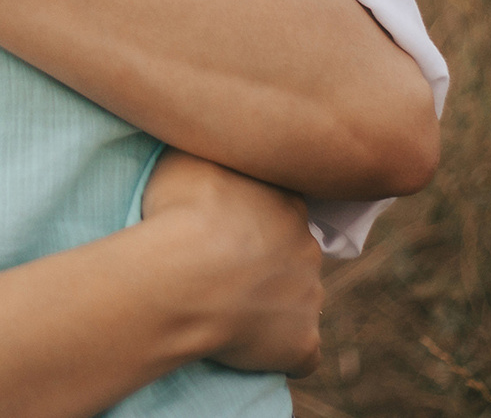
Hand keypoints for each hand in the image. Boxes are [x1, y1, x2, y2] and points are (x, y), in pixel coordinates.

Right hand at [139, 151, 322, 376]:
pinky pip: (303, 355)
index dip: (255, 220)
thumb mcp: (184, 156)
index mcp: (285, 201)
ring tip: (227, 313)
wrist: (185, 275)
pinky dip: (284, 355)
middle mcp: (307, 245)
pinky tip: (257, 354)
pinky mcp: (303, 341)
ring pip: (300, 300)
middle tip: (222, 271)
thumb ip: (208, 150)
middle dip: (268, 262)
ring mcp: (310, 295)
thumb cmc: (180, 211)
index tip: (227, 229)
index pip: (281, 207)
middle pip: (294, 253)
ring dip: (273, 306)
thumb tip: (206, 134)